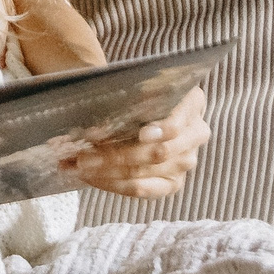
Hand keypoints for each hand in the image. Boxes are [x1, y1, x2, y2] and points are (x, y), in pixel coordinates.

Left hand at [66, 86, 208, 198]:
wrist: (134, 107)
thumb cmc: (131, 93)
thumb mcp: (130, 84)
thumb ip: (123, 94)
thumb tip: (100, 117)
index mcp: (192, 102)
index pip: (180, 121)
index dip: (161, 130)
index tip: (141, 134)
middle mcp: (195, 133)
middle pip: (159, 152)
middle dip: (117, 155)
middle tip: (83, 155)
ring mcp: (185, 161)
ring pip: (146, 172)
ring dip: (107, 171)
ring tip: (77, 165)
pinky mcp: (172, 183)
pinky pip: (143, 189)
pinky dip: (113, 184)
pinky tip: (89, 177)